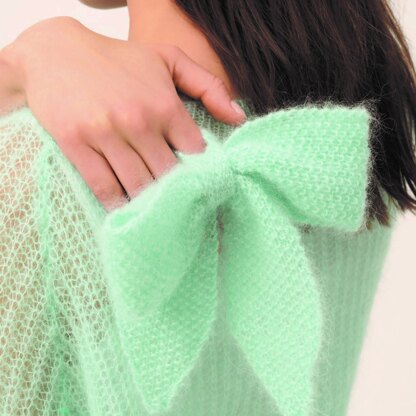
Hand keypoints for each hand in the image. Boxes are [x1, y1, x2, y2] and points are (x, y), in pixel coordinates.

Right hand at [2, 17, 245, 209]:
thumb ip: (208, 86)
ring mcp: (105, 134)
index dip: (199, 171)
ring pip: (137, 185)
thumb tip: (240, 118)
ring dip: (149, 204)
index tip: (200, 183)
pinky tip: (127, 211)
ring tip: (158, 214)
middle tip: (181, 206)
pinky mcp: (76, 144)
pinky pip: (103, 186)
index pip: (195, 153)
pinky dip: (117, 204)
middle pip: (168, 175)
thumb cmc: (119, 59)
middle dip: (176, 193)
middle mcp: (138, 121)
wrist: (56, 52)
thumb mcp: (168, 58)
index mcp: (164, 104)